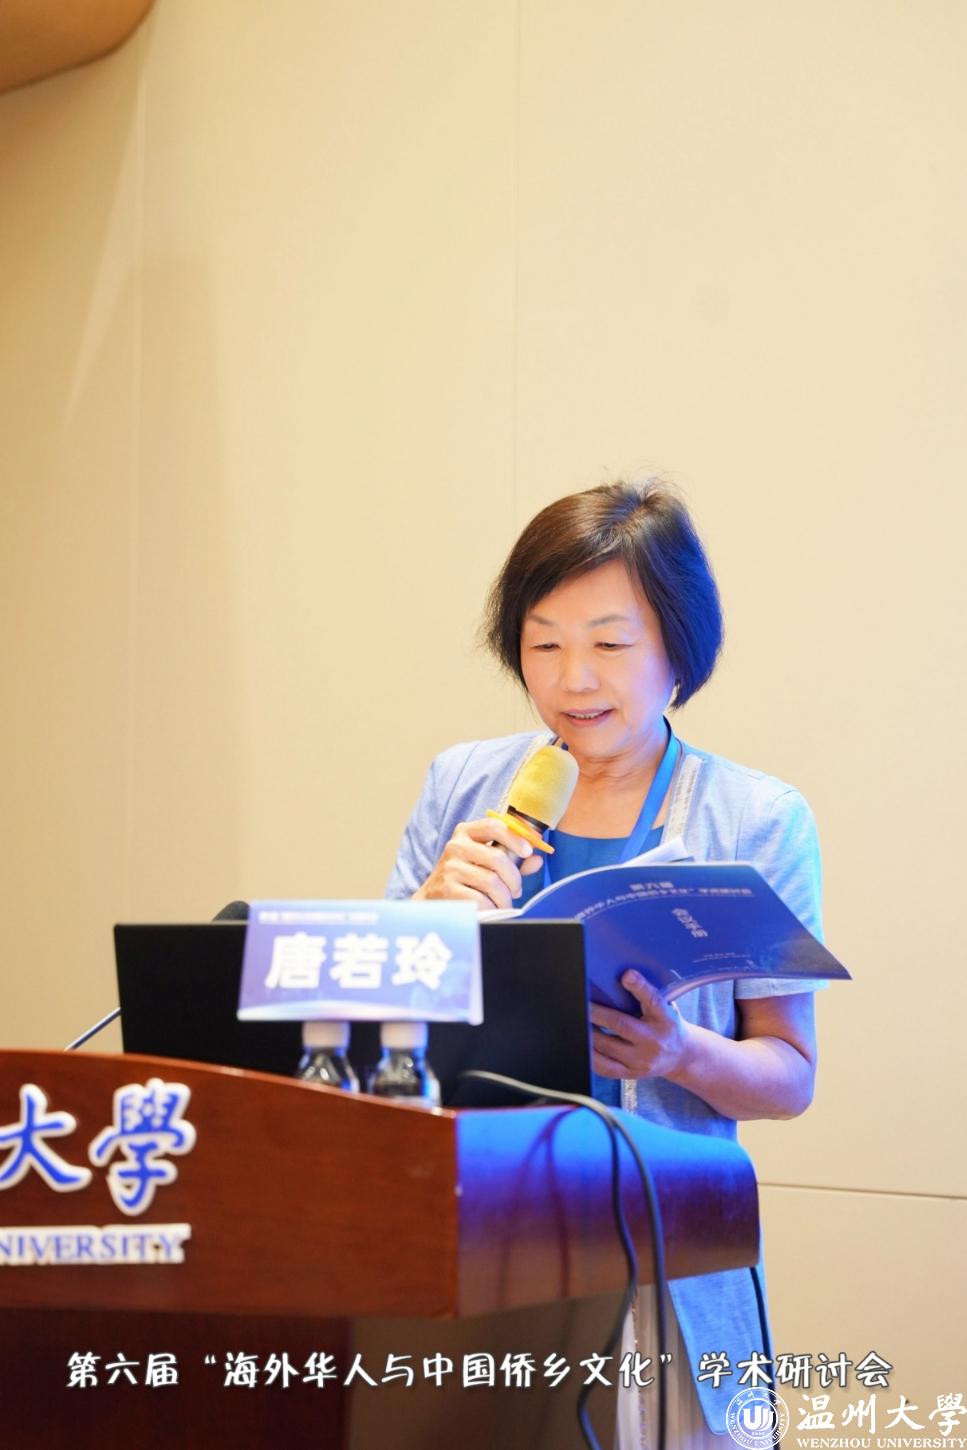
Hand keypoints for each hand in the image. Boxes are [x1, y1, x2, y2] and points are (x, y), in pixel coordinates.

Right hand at [413, 817, 544, 910]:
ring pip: (492, 882)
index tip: (527, 851)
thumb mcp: (486, 863)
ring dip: (504, 898)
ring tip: (504, 903)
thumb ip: (512, 860)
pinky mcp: (447, 889)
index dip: (515, 837)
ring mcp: (450, 867)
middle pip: (497, 858)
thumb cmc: (465, 877)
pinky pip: (481, 899)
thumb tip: (536, 860)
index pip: (494, 826)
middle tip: (516, 891)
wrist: (433, 897)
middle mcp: (456, 845)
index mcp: (466, 832)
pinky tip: (490, 908)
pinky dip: (491, 907)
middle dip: (514, 879)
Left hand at [589, 971, 691, 1080]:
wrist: (682, 1056)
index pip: (653, 1000)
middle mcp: (655, 1040)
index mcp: (665, 1018)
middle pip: (621, 1025)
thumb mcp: (665, 1008)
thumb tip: (621, 976)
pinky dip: (591, 1056)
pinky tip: (583, 1045)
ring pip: (608, 1046)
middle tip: (581, 1003)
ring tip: (577, 1023)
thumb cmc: (667, 1025)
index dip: (639, 986)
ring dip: (589, 1033)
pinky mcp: (632, 1074)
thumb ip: (646, 995)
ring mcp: (643, 1060)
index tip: (626, 975)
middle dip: (597, 1014)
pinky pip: (606, 1067)